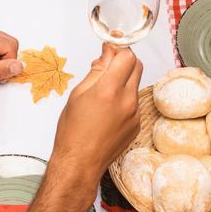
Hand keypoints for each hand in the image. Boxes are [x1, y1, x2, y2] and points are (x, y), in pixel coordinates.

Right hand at [50, 43, 142, 180]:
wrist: (80, 163)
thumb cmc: (72, 131)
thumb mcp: (78, 94)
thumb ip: (97, 70)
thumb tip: (107, 53)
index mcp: (109, 90)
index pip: (127, 56)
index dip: (118, 49)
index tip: (110, 48)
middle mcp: (127, 101)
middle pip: (136, 66)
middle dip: (124, 60)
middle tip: (108, 65)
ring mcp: (135, 113)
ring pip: (135, 83)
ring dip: (124, 79)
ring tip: (104, 90)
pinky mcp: (137, 123)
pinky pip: (134, 101)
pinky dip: (124, 97)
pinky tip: (108, 108)